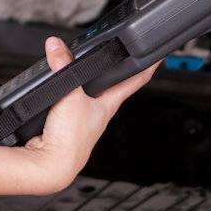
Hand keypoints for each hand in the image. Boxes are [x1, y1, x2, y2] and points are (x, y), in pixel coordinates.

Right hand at [19, 36, 158, 194]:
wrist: (51, 164)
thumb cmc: (70, 140)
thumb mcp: (69, 94)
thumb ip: (63, 67)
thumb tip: (57, 46)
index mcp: (109, 104)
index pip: (136, 80)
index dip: (149, 66)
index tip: (159, 56)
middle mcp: (99, 111)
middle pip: (112, 85)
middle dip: (117, 70)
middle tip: (125, 56)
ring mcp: (82, 118)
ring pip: (88, 93)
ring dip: (86, 80)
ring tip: (87, 67)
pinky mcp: (66, 123)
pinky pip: (67, 101)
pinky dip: (64, 91)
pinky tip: (58, 89)